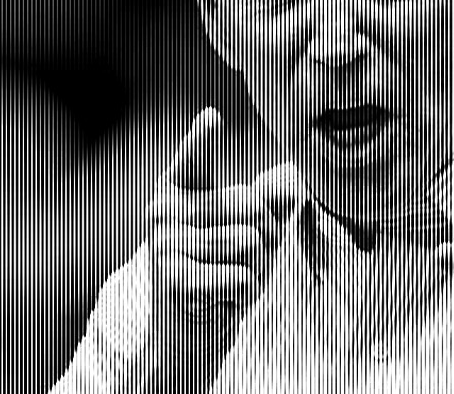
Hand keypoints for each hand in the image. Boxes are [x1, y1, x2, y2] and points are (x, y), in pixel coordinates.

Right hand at [145, 107, 299, 355]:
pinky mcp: (171, 278)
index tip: (211, 116)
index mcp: (180, 193)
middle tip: (244, 262)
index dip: (202, 139)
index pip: (194, 161)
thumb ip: (270, 203)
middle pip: (248, 204)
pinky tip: (222, 300)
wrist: (188, 337)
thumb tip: (289, 178)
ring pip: (247, 241)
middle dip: (265, 236)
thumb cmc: (223, 276)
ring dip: (254, 269)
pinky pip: (238, 275)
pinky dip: (242, 292)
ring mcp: (165, 245)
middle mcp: (165, 212)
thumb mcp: (253, 235)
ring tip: (230, 281)